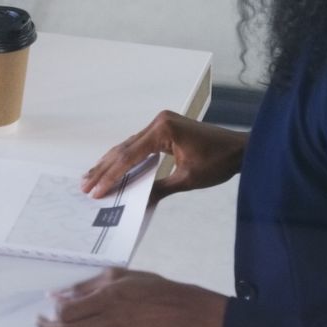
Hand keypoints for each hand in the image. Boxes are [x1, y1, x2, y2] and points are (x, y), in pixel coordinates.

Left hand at [36, 268, 225, 326]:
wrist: (181, 311)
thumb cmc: (151, 287)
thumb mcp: (118, 275)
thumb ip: (87, 285)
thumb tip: (60, 294)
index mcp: (108, 298)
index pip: (68, 313)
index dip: (52, 314)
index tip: (46, 309)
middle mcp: (111, 320)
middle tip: (41, 323)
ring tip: (62, 323)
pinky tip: (88, 325)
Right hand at [81, 111, 248, 199]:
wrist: (241, 148)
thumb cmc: (219, 162)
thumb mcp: (188, 179)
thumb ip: (160, 188)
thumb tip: (137, 204)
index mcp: (162, 130)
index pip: (129, 156)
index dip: (111, 175)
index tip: (96, 191)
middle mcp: (158, 122)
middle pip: (124, 148)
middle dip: (104, 168)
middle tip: (85, 185)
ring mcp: (160, 123)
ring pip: (129, 145)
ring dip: (111, 163)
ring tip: (91, 178)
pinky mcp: (164, 128)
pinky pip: (139, 144)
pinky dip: (126, 158)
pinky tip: (113, 167)